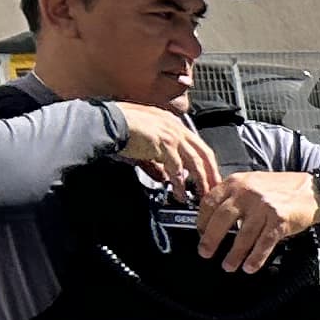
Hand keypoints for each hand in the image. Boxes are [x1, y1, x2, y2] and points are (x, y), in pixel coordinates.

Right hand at [108, 102, 222, 198]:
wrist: (104, 122)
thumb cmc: (119, 130)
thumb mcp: (145, 144)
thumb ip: (158, 160)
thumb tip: (165, 177)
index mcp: (172, 123)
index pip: (198, 145)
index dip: (206, 164)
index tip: (210, 178)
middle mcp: (175, 126)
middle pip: (204, 153)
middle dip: (211, 174)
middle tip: (214, 191)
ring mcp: (171, 133)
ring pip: (195, 161)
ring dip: (200, 181)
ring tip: (201, 196)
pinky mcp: (163, 142)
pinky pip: (177, 167)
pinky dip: (180, 183)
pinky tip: (179, 193)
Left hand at [195, 169, 319, 272]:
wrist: (312, 190)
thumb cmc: (282, 188)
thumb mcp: (252, 182)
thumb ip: (233, 194)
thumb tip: (214, 214)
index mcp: (237, 182)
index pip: (210, 202)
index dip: (202, 221)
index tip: (200, 233)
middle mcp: (248, 193)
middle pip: (222, 219)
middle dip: (211, 239)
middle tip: (205, 252)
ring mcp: (264, 207)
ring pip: (243, 235)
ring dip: (234, 254)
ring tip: (228, 265)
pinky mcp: (280, 221)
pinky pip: (264, 243)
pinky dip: (255, 257)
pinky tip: (249, 266)